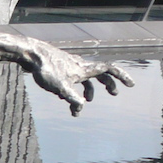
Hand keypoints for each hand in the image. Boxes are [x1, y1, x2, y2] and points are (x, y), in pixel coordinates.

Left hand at [13, 39, 133, 114]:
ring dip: (88, 91)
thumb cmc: (46, 69)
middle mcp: (80, 65)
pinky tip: (63, 97)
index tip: (131, 85)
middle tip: (114, 94)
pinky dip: (72, 89)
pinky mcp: (60, 68)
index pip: (109, 70)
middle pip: (100, 74)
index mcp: (84, 69)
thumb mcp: (60, 87)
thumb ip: (72, 98)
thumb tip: (81, 107)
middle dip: (108, 84)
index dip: (122, 76)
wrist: (31, 54)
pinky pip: (71, 79)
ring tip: (85, 102)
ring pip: (85, 78)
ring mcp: (70, 66)